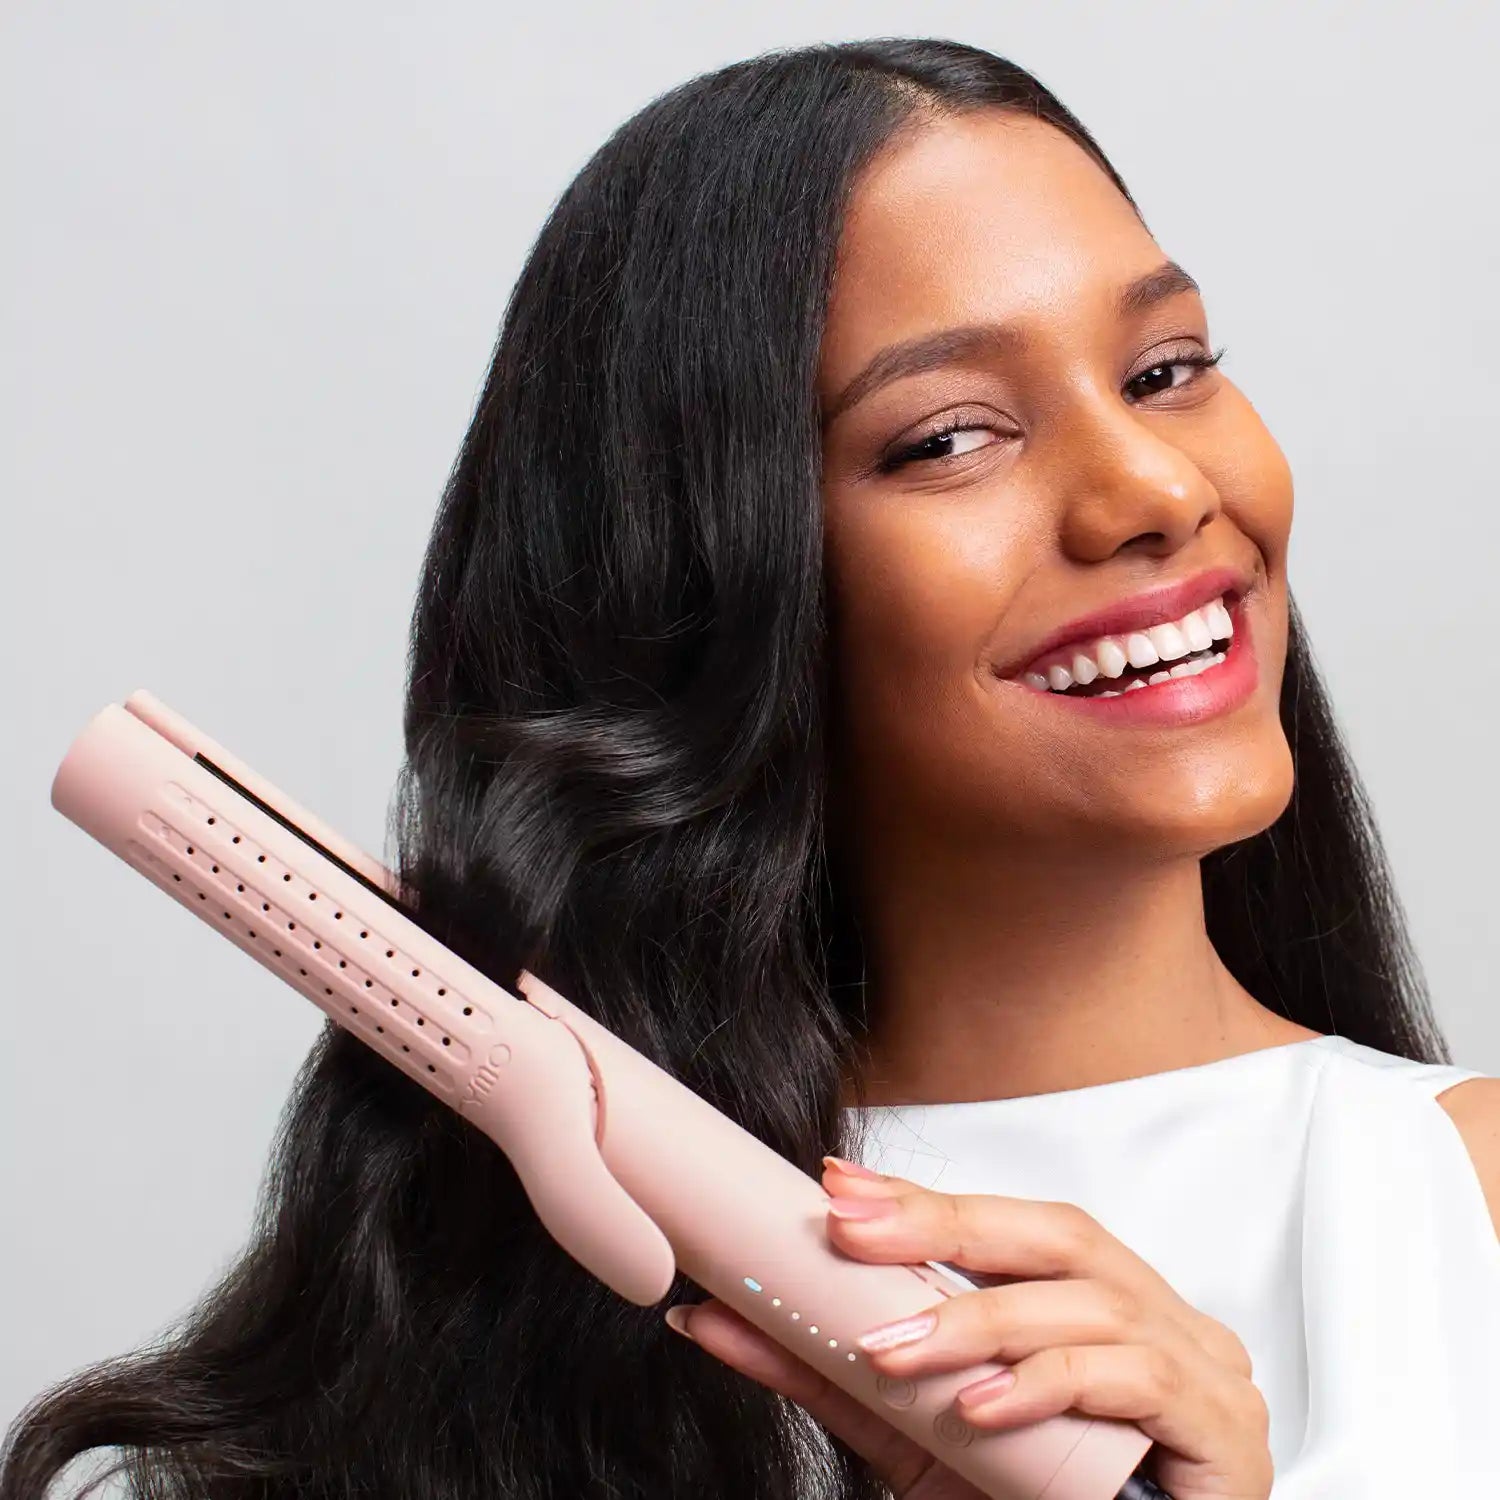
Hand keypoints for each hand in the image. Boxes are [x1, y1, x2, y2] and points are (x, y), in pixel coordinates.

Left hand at [662, 1160, 1272, 1499]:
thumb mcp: (918, 1438)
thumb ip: (828, 1379)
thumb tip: (714, 1320)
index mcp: (1093, 1299)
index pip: (1006, 1225)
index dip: (924, 1198)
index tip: (838, 1186)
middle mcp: (1152, 1311)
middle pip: (1051, 1235)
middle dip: (946, 1224)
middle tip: (850, 1228)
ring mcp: (1198, 1364)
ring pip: (1085, 1301)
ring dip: (979, 1321)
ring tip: (895, 1351)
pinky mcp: (1221, 1427)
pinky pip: (1131, 1378)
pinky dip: (1048, 1382)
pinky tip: (984, 1406)